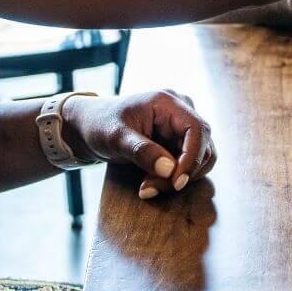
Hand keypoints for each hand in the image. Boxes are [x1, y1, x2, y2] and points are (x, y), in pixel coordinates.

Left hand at [62, 90, 216, 199]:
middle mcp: (181, 110)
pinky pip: (190, 161)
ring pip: (200, 157)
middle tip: (151, 188)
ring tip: (149, 187)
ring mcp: (181, 125)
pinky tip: (152, 182)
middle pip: (202, 146)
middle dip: (183, 172)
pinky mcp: (178, 140)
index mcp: (168, 102)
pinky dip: (175, 177)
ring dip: (180, 177)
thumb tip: (170, 169)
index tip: (176, 182)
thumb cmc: (100, 125)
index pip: (196, 129)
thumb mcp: (116, 137)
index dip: (191, 158)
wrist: (89, 126)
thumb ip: (142, 151)